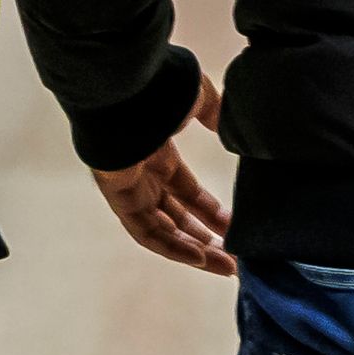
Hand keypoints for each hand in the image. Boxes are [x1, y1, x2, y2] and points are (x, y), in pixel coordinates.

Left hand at [93, 75, 235, 276]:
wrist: (124, 87)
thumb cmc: (159, 89)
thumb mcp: (199, 100)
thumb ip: (216, 114)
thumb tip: (234, 126)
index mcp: (160, 152)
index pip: (187, 191)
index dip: (210, 211)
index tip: (235, 225)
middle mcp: (143, 174)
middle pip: (176, 216)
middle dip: (205, 237)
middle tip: (234, 255)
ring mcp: (130, 188)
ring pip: (163, 230)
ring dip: (194, 250)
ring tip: (226, 267)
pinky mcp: (118, 197)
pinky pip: (145, 232)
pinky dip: (172, 247)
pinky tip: (199, 258)